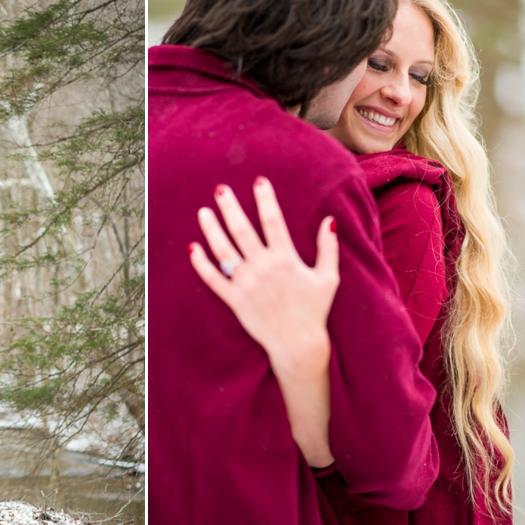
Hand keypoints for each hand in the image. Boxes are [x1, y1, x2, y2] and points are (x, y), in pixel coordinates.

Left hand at [189, 177, 338, 368]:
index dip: (265, 199)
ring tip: (203, 212)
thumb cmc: (314, 309)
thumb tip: (330, 220)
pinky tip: (194, 248)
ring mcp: (247, 284)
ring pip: (224, 251)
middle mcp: (264, 268)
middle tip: (220, 188)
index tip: (259, 181)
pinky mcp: (235, 300)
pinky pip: (214, 280)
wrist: (298, 343)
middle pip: (242, 230)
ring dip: (212, 229)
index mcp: (286, 259)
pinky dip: (202, 264)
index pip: (273, 221)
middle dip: (230, 207)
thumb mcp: (328, 277)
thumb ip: (327, 248)